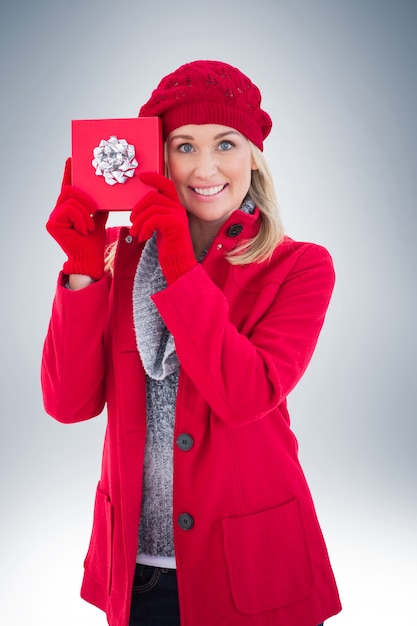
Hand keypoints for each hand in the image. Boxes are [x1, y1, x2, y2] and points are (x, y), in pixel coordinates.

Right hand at [46, 158, 107, 279]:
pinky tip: (84, 230)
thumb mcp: (100, 220)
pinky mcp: (51, 223)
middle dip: (85, 199)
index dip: (69, 173)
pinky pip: (69, 209)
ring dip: (85, 213)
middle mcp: (58, 211)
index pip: (68, 188)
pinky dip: (81, 218)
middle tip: (94, 212)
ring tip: (89, 227)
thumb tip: (106, 196)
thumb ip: (99, 207)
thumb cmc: (94, 242)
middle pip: (69, 191)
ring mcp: (53, 217)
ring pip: (70, 200)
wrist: (90, 258)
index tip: (71, 160)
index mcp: (68, 209)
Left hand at [130, 172, 196, 283]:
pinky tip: (143, 238)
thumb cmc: (169, 248)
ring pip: (151, 209)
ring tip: (135, 233)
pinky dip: (144, 229)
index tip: (142, 176)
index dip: (154, 178)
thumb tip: (139, 207)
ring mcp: (178, 216)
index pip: (166, 185)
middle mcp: (179, 208)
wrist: (179, 264)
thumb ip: (155, 214)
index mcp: (176, 207)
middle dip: (138, 208)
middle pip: (153, 196)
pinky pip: (153, 219)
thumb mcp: (160, 227)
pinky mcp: (175, 225)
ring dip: (138, 222)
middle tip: (132, 221)